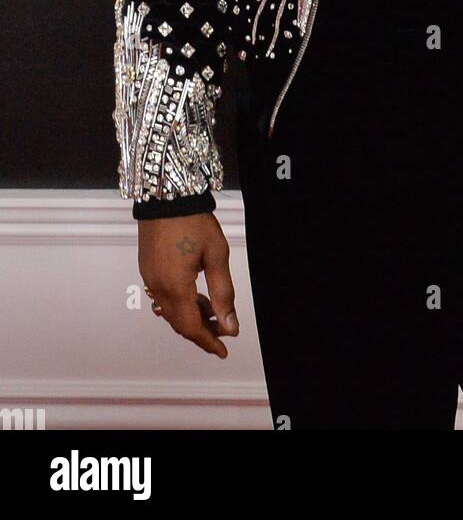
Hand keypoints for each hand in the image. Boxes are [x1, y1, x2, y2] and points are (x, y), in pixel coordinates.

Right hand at [138, 213, 238, 357]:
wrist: (166, 195)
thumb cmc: (194, 222)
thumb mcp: (216, 254)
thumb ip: (223, 292)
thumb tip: (230, 325)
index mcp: (176, 286)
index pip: (191, 327)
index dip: (208, 342)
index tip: (223, 351)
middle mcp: (158, 287)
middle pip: (179, 323)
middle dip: (203, 331)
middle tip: (224, 332)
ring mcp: (150, 278)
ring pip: (170, 312)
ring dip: (192, 318)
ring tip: (214, 315)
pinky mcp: (148, 269)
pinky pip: (164, 298)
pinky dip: (181, 305)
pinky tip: (196, 299)